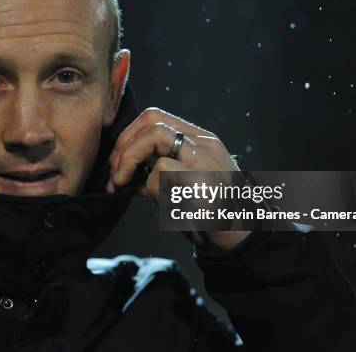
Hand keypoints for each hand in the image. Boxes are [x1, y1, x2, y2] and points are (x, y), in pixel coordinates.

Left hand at [107, 107, 251, 250]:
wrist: (240, 239)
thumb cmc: (207, 213)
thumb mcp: (182, 183)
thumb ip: (156, 170)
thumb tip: (121, 170)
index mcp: (199, 141)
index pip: (155, 116)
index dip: (127, 135)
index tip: (116, 161)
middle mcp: (204, 145)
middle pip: (152, 120)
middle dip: (123, 147)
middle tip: (115, 176)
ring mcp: (205, 161)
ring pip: (155, 138)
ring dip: (129, 162)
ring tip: (123, 186)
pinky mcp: (202, 183)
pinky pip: (160, 175)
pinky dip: (148, 190)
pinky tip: (157, 205)